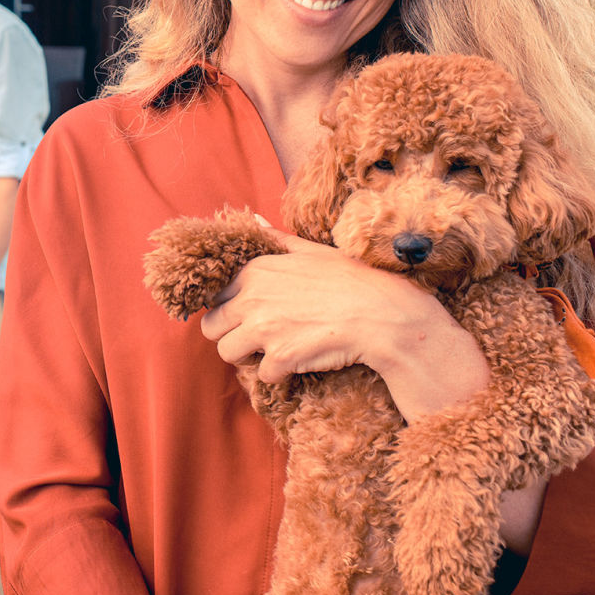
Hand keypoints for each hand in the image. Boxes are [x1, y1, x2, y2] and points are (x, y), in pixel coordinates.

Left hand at [198, 228, 414, 382]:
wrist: (383, 314)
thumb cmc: (351, 279)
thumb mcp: (310, 251)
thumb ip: (275, 239)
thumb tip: (254, 220)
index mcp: (255, 271)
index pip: (213, 295)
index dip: (226, 307)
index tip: (244, 314)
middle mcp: (251, 298)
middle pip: (211, 328)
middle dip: (230, 334)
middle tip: (256, 336)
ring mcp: (264, 329)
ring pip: (227, 353)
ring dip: (247, 357)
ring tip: (272, 349)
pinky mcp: (280, 358)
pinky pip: (262, 375)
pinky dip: (278, 373)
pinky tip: (298, 360)